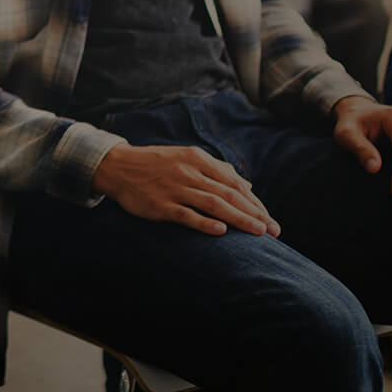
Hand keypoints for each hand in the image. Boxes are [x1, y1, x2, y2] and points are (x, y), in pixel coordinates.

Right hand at [90, 143, 279, 236]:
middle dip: (254, 214)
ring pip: (213, 204)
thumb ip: (217, 170)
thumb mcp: (187, 158)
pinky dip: (204, 222)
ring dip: (239, 219)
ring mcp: (174, 188)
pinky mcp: (160, 205)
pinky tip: (221, 231)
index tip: (270, 219)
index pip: (234, 182)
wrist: (117, 166)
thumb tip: (247, 185)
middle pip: (228, 194)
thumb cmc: (156, 164)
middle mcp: (188, 172)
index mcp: (197, 159)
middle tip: (274, 231)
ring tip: (258, 232)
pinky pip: (185, 215)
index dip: (255, 202)